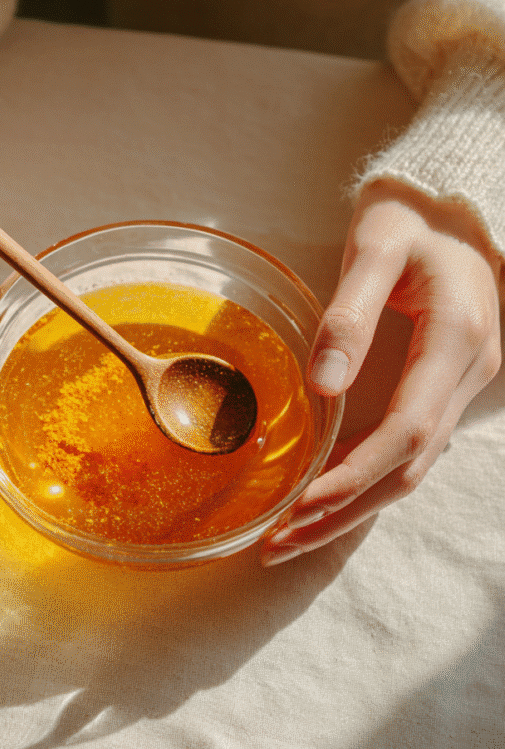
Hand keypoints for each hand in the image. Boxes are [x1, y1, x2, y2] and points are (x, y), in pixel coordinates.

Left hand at [261, 179, 501, 564]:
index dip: (351, 476)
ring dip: (354, 507)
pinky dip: (368, 480)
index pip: (405, 431)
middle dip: (344, 512)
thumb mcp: (377, 247)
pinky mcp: (445, 386)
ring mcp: (462, 384)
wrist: (456, 206)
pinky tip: (326, 495)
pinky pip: (411, 448)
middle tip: (279, 542)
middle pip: (409, 467)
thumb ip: (350, 315)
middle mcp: (468, 372)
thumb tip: (323, 387)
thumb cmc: (412, 217)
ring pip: (413, 468)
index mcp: (456, 339)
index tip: (297, 505)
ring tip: (291, 534)